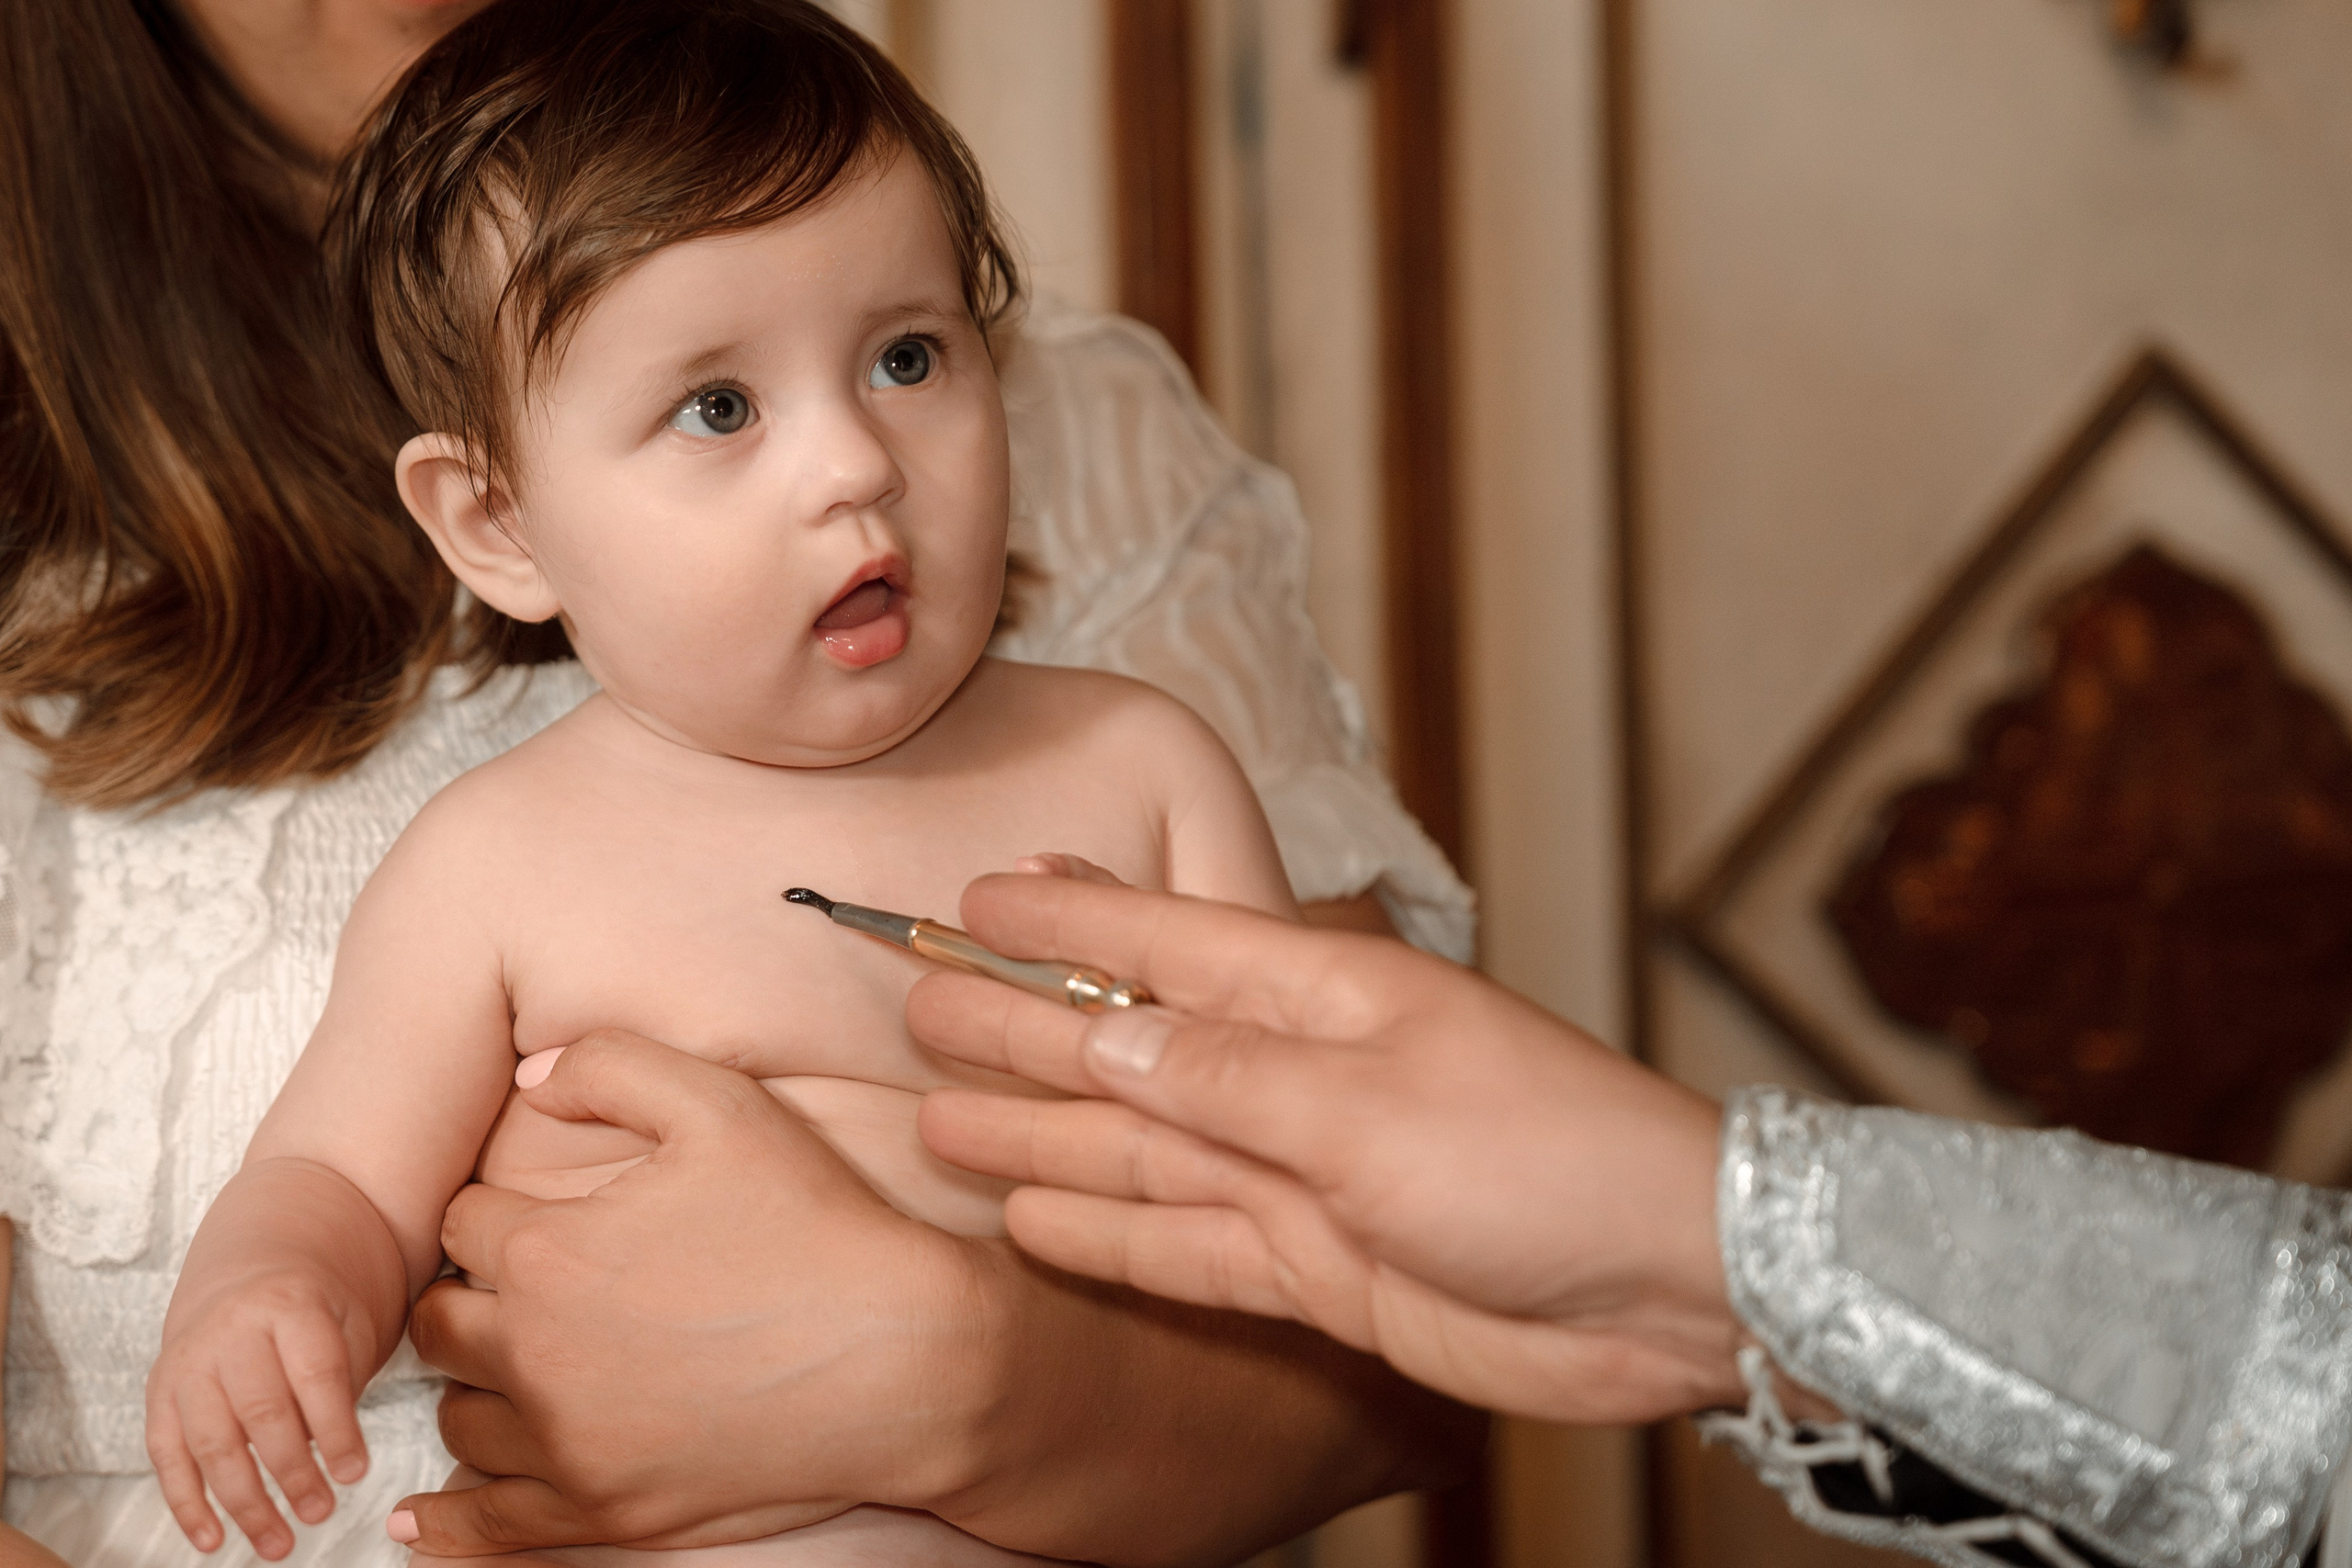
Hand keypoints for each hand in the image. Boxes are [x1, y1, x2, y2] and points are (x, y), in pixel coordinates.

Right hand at [146, 1161, 387, 1560]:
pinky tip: (210, 1540)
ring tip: (279, 1543)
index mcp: (289, 1305)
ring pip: (211, 1441)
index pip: (313, 1375)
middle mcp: (230, 1332)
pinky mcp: (160, 1391)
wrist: (254, 1262)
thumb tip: (337, 1462)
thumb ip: (344, 1377)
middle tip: (320, 1513)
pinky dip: (186, 1501)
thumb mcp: (348, 1316)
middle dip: (291, 1472)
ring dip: (243, 1500)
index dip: (334, 1429)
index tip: (355, 1474)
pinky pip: (165, 1453)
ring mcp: (188, 1363)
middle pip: (260, 1412)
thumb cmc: (318, 1304)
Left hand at [394, 1030, 995, 1556]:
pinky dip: (452, 1516)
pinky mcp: (604, 1509)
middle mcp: (536, 1354)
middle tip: (533, 1286)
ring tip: (530, 1365)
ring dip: (480, 1384)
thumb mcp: (723, 1105)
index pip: (464, 1218)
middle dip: (476, 1294)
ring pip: (460, 1414)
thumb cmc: (817, 1228)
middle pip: (442, 1319)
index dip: (503, 1207)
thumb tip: (528, 1078)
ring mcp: (568, 1445)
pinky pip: (488, 1523)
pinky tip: (427, 1515)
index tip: (544, 1214)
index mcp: (548, 1251)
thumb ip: (610, 1065)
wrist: (903, 1358)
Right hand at [912, 873, 1746, 1424]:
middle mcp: (1300, 1078)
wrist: (1668, 1289)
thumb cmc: (1547, 1156)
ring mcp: (1303, 1174)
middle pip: (1131, 1047)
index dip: (1069, 920)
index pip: (1167, 942)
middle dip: (1024, 1025)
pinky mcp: (1314, 1265)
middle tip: (917, 1004)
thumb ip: (1229, 1077)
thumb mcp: (1373, 1104)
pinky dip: (1106, 1231)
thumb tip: (1103, 1031)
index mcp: (1323, 999)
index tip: (977, 896)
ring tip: (935, 1116)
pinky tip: (1032, 1211)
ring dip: (1041, 1131)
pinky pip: (1183, 1242)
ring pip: (1140, 1148)